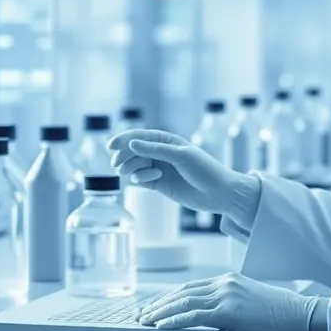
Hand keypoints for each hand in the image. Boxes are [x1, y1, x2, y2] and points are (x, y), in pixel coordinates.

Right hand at [107, 129, 255, 217]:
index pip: (140, 136)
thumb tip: (132, 143)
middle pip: (132, 151)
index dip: (124, 139)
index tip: (111, 146)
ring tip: (133, 173)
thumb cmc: (205, 170)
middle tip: (118, 164)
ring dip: (129, 168)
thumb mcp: (181, 156)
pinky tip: (152, 180)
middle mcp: (160, 153)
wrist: (219, 194)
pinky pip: (139, 180)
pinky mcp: (158, 185)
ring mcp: (158, 169)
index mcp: (167, 141)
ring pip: (133, 166)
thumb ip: (155, 150)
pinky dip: (140, 179)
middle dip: (123, 156)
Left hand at [137, 273, 318, 330]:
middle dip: (158, 304)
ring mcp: (227, 295)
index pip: (190, 287)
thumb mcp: (252, 305)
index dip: (168, 297)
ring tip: (145, 322)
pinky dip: (174, 321)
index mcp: (229, 280)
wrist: (303, 316)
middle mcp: (224, 283)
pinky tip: (161, 327)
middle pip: (181, 292)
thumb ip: (232, 306)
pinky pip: (194, 315)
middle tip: (141, 315)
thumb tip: (216, 319)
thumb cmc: (282, 316)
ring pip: (183, 302)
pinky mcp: (229, 311)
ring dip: (160, 313)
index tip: (154, 307)